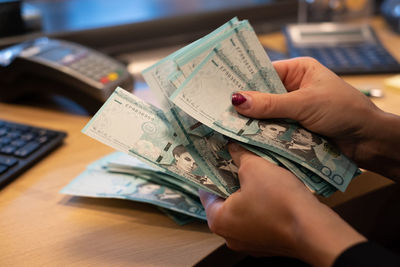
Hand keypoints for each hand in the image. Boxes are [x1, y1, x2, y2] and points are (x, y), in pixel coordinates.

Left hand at [200, 143, 365, 266]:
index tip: (217, 158)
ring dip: (247, 194)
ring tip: (255, 173)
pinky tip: (270, 192)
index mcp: (218, 220)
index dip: (212, 171)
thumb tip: (232, 147)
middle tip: (237, 161)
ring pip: (242, 212)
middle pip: (224, 202)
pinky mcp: (268, 245)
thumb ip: (239, 156)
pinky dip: (260, 207)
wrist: (313, 229)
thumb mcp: (254, 168)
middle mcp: (229, 236)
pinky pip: (258, 221)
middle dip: (231, 181)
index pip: (206, 191)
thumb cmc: (278, 199)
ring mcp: (249, 244)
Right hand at [231, 57, 399, 179]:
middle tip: (222, 113)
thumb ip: (271, 104)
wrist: (368, 140)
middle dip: (248, 106)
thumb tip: (238, 100)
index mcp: (298, 71)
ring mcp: (294, 110)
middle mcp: (294, 88)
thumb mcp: (305, 103)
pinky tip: (247, 139)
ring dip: (254, 123)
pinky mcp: (295, 129)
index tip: (223, 92)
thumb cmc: (343, 110)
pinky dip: (264, 135)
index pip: (265, 73)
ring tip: (229, 127)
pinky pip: (274, 130)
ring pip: (267, 115)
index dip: (245, 82)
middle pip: (263, 96)